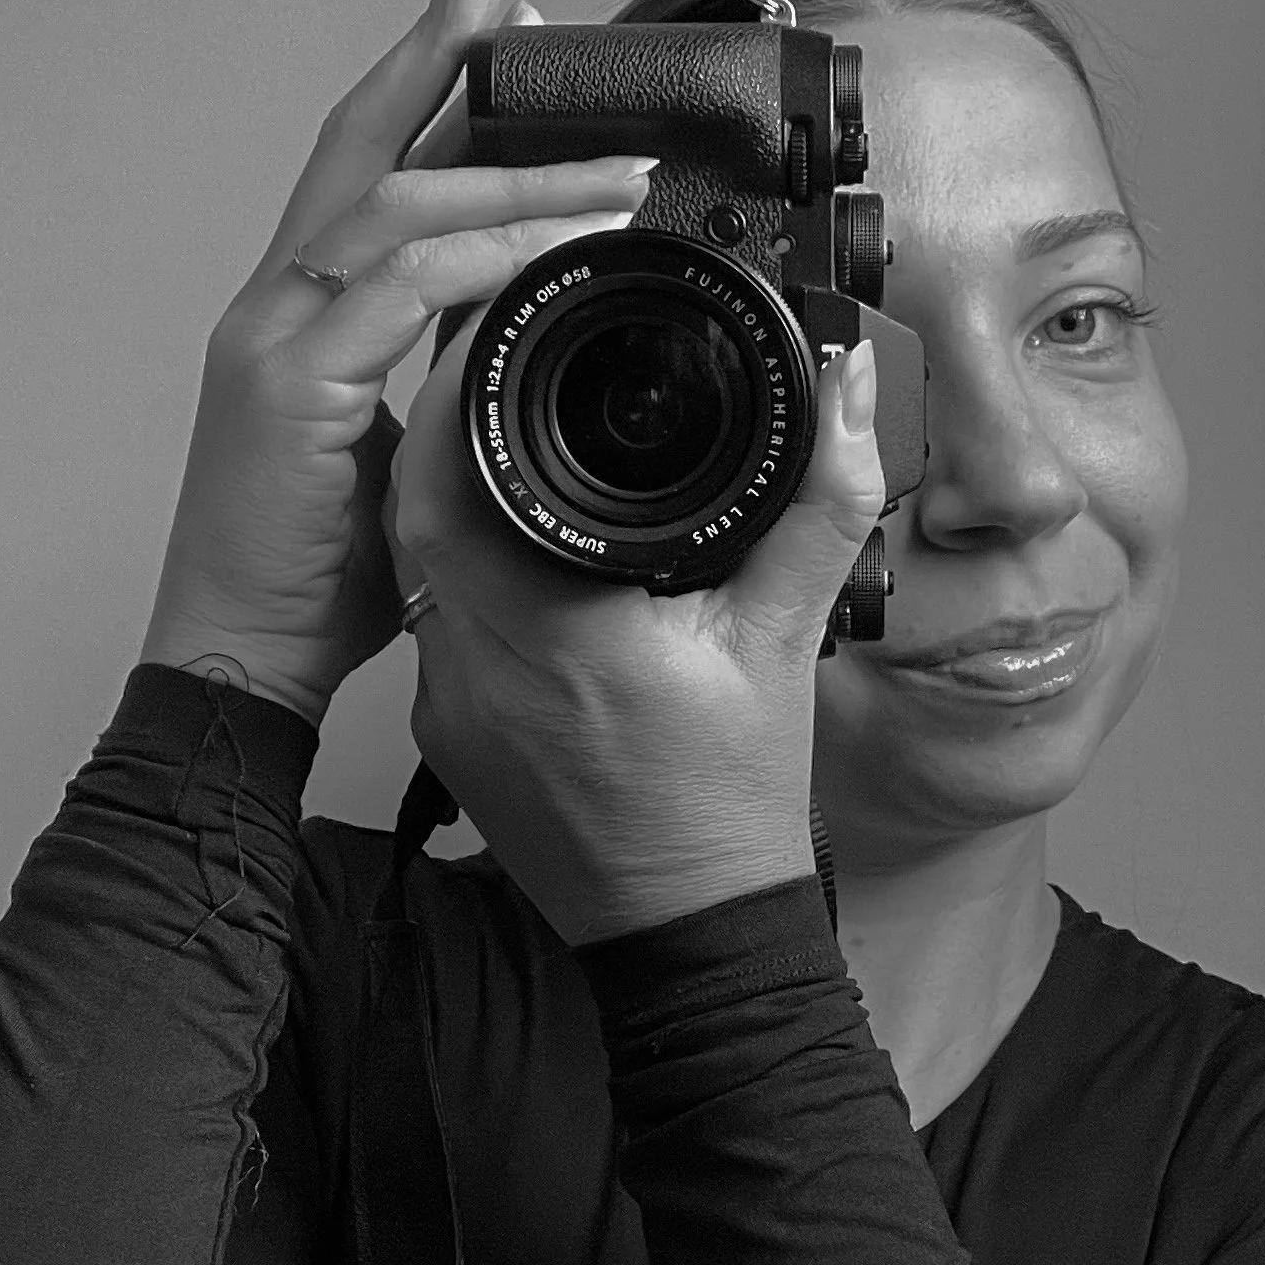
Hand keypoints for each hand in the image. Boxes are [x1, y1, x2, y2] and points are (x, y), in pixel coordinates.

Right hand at [138, 0, 655, 723]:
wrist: (237, 663)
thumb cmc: (315, 578)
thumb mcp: (405, 455)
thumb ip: (444, 378)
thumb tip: (515, 333)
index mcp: (301, 310)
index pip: (366, 160)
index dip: (423, 73)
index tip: (491, 0)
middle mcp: (274, 301)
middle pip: (360, 139)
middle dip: (438, 47)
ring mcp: (270, 336)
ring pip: (394, 203)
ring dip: (507, 170)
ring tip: (609, 160)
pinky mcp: (284, 386)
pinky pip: (398, 288)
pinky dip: (483, 254)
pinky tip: (553, 241)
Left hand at [388, 328, 884, 944]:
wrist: (689, 927)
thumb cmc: (732, 797)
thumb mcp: (785, 634)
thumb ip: (822, 497)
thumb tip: (850, 386)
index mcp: (552, 628)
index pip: (447, 476)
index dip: (456, 393)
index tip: (497, 338)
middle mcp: (476, 666)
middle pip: (414, 508)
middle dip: (448, 431)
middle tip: (501, 374)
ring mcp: (449, 708)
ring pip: (416, 566)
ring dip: (451, 502)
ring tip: (511, 451)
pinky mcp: (445, 739)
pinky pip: (434, 626)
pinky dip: (464, 577)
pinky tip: (517, 561)